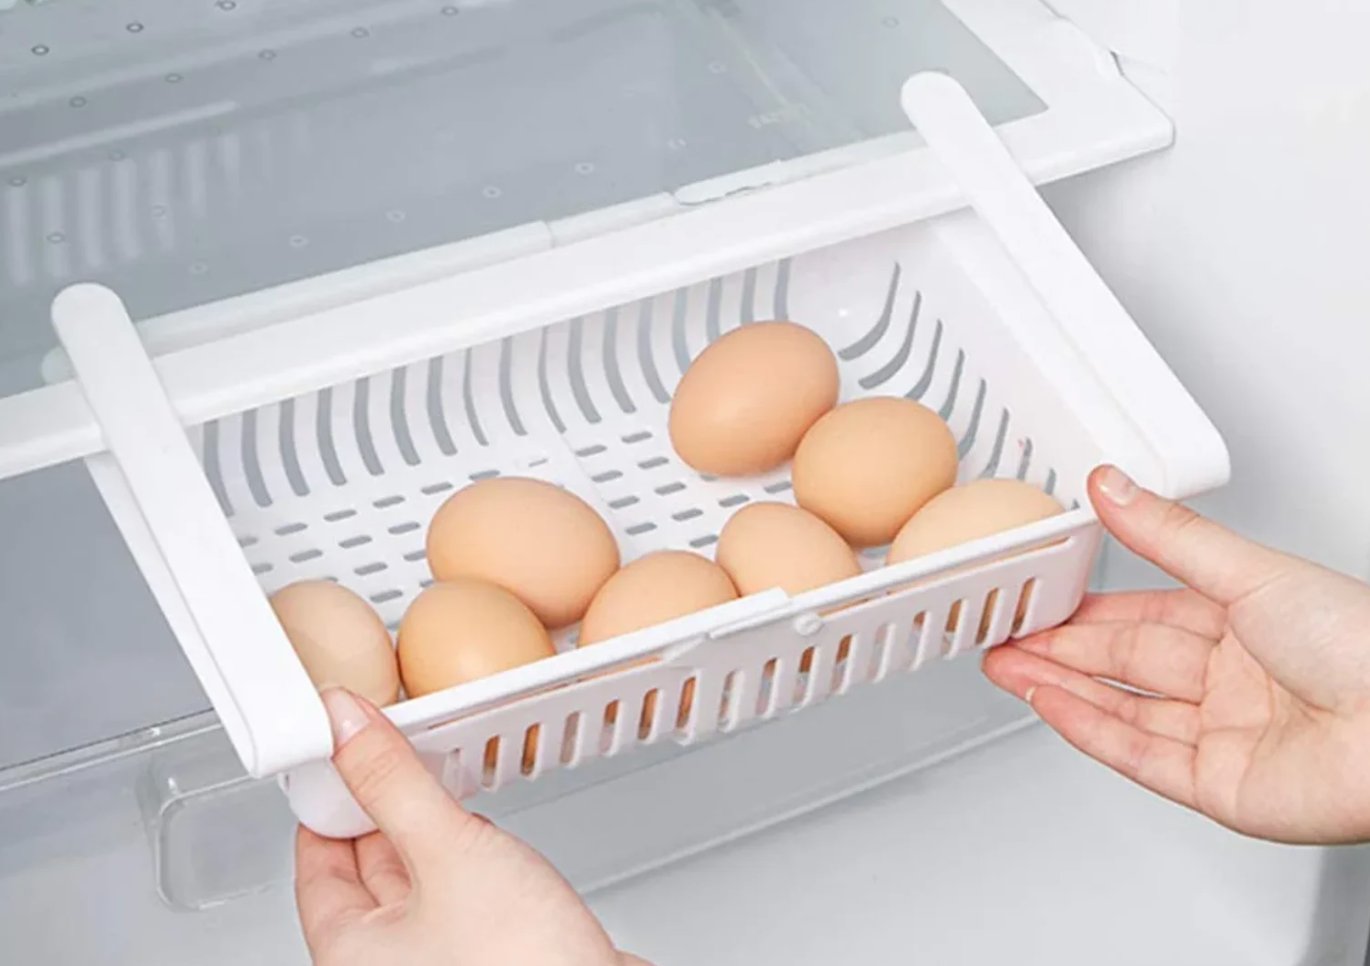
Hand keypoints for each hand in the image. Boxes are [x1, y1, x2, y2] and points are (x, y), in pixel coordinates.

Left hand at [295, 689, 650, 965]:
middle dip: (382, 808)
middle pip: (366, 870)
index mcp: (350, 953)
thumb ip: (396, 784)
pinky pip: (460, 895)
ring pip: (419, 881)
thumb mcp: (449, 852)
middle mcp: (388, 964)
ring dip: (430, 831)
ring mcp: (439, 960)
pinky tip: (488, 837)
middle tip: (394, 753)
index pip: (315, 863)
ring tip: (443, 785)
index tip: (344, 753)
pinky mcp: (486, 954)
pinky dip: (468, 859)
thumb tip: (347, 731)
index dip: (329, 799)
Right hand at [984, 465, 1369, 843]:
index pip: (1145, 615)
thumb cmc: (1364, 647)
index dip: (1086, 608)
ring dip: (1058, 685)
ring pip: (1121, 708)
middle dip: (1058, 646)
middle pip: (1124, 662)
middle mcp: (1233, 682)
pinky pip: (1138, 754)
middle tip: (1002, 631)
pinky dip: (1087, 728)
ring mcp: (1224, 736)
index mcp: (1247, 625)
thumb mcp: (1250, 572)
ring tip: (1004, 666)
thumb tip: (1113, 486)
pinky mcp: (1218, 787)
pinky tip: (1048, 704)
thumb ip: (1169, 534)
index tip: (1038, 595)